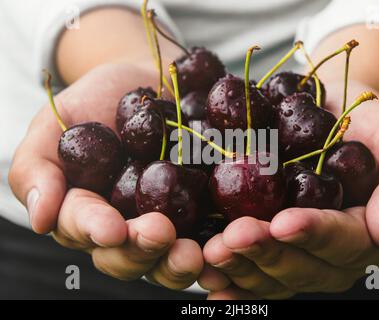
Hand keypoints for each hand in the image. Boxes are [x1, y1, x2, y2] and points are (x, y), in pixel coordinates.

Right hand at [9, 64, 202, 288]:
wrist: (147, 80)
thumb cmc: (95, 102)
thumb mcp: (54, 126)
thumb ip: (37, 167)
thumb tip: (40, 218)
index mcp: (86, 212)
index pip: (85, 229)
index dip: (95, 230)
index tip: (111, 228)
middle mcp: (126, 226)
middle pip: (130, 257)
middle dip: (142, 251)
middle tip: (159, 234)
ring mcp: (165, 222)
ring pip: (169, 258)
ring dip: (180, 261)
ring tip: (195, 252)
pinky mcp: (201, 211)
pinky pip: (209, 236)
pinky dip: (217, 246)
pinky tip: (229, 243)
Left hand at [200, 80, 378, 298]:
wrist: (329, 113)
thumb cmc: (366, 126)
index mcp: (366, 233)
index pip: (344, 242)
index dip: (314, 234)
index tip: (282, 221)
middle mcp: (332, 254)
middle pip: (303, 267)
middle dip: (268, 253)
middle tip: (233, 237)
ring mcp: (299, 254)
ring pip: (273, 276)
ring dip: (241, 267)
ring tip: (212, 252)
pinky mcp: (271, 246)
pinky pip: (253, 271)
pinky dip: (231, 279)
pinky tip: (210, 280)